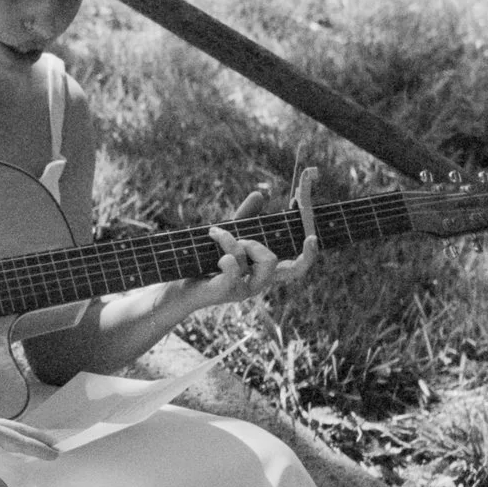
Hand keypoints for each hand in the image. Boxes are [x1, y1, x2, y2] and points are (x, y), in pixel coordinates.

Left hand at [0, 408, 56, 486]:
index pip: (16, 440)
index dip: (36, 449)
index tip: (56, 455)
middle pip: (16, 429)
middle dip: (37, 437)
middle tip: (57, 444)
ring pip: (7, 427)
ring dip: (24, 434)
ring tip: (38, 441)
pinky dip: (10, 435)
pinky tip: (7, 442)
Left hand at [178, 166, 320, 314]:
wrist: (175, 285)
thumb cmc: (202, 261)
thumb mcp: (227, 234)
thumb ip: (246, 216)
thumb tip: (262, 194)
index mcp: (261, 270)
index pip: (297, 269)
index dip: (311, 255)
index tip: (312, 236)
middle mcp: (257, 283)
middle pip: (286, 268)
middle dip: (262, 244)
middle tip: (240, 238)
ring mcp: (243, 290)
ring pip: (262, 262)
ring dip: (238, 241)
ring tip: (216, 236)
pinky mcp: (225, 292)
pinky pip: (234, 269)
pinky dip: (226, 252)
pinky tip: (213, 245)